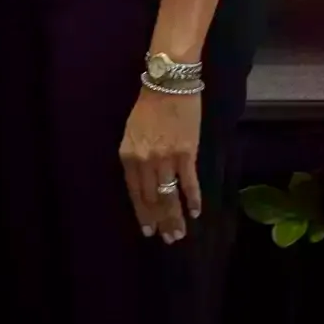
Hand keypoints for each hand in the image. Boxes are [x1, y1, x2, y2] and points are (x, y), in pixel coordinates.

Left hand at [119, 84, 201, 242]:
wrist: (169, 85)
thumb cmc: (148, 107)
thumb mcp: (132, 133)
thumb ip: (136, 158)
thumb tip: (145, 184)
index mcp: (128, 154)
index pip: (134, 192)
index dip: (142, 212)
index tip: (148, 230)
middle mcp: (145, 159)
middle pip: (153, 197)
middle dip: (160, 220)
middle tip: (169, 239)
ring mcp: (166, 157)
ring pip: (170, 195)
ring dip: (176, 217)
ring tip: (181, 233)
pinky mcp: (187, 153)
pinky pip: (189, 182)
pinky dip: (193, 198)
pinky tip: (195, 212)